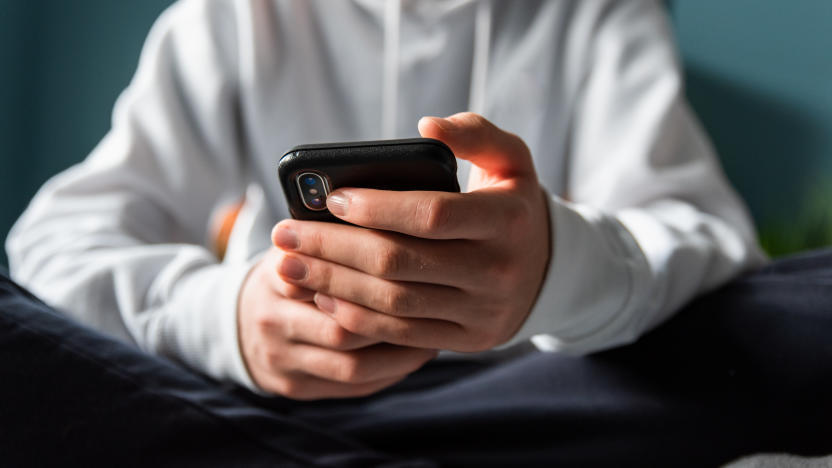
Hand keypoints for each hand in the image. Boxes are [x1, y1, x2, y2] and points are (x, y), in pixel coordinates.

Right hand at [237, 246, 437, 398]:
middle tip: (438, 306)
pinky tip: (418, 352)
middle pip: (342, 328)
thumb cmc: (290, 274)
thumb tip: (389, 213)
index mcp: (274, 276)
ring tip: (437, 332)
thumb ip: (330, 236)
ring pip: (352, 365)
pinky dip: (391, 371)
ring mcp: (282, 360)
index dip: (371, 277)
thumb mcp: (297, 246)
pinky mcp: (297, 387)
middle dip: (393, 320)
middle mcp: (272, 321)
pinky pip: (353, 386)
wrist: (240, 324)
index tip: (414, 267)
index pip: (326, 278)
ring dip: (400, 351)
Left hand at [273, 113, 550, 351]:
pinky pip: (401, 335)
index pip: (431, 215)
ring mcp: (482, 311)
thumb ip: (475, 133)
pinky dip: (357, 317)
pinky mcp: (467, 339)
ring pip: (394, 302)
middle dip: (334, 247)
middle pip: (400, 262)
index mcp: (507, 220)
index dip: (377, 208)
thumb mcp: (511, 160)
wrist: (546, 271)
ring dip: (333, 284)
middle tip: (285, 233)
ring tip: (290, 264)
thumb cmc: (511, 206)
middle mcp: (497, 271)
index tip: (332, 198)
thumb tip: (426, 126)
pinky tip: (323, 296)